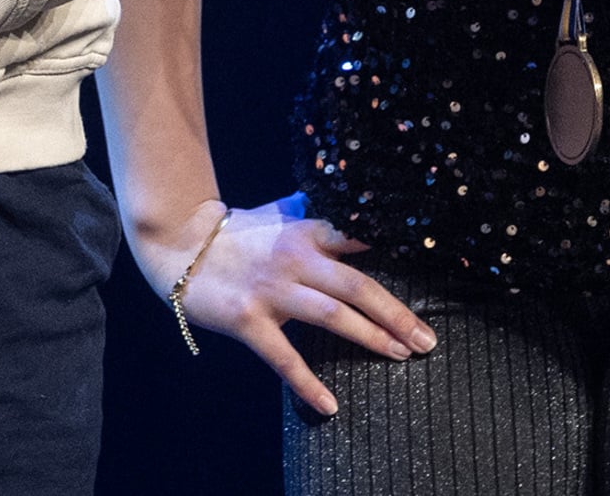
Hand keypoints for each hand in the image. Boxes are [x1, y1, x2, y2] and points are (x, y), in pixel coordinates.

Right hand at [149, 196, 432, 414]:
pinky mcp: (248, 320)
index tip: (429, 266)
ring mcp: (271, 291)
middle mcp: (293, 260)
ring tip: (402, 355)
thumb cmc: (236, 233)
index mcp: (304, 233)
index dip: (392, 250)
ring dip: (371, 337)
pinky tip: (330, 405)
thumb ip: (315, 212)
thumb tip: (356, 203)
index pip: (356, 239)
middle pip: (355, 286)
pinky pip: (283, 357)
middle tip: (426, 338)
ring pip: (331, 315)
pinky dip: (307, 383)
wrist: (179, 246)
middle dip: (395, 313)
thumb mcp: (278, 214)